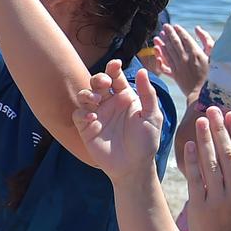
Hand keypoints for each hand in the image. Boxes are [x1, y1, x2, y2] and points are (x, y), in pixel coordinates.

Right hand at [71, 61, 166, 184]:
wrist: (134, 166)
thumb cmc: (146, 142)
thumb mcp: (152, 116)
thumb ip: (148, 94)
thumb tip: (142, 71)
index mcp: (125, 97)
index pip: (116, 77)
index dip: (113, 68)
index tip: (116, 65)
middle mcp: (109, 103)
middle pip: (97, 82)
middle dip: (98, 78)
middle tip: (104, 84)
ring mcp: (97, 115)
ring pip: (84, 95)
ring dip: (87, 93)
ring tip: (95, 99)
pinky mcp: (86, 128)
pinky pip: (78, 114)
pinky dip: (83, 112)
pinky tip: (93, 117)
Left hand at [150, 24, 213, 103]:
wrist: (207, 94)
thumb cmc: (215, 75)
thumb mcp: (215, 56)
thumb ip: (207, 41)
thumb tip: (197, 28)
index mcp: (196, 53)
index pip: (185, 38)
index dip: (179, 31)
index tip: (175, 26)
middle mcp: (186, 59)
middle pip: (175, 43)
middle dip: (169, 33)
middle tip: (165, 26)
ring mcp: (179, 67)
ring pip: (168, 51)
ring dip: (163, 42)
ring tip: (159, 36)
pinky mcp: (175, 75)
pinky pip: (166, 63)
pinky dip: (160, 55)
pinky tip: (157, 50)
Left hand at [182, 108, 230, 230]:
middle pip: (228, 153)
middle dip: (220, 129)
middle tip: (213, 110)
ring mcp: (219, 199)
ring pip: (212, 162)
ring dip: (205, 139)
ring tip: (200, 121)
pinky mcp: (201, 206)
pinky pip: (196, 178)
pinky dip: (192, 160)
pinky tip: (188, 145)